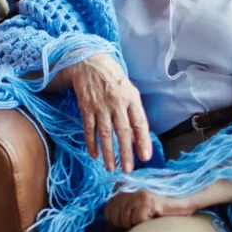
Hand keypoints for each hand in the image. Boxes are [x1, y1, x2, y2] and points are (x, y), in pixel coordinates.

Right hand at [70, 53, 151, 171]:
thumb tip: (136, 139)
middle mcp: (116, 103)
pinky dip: (91, 142)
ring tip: (111, 167)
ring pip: (105, 133)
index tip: (145, 157)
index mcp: (131, 99)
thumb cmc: (114, 79)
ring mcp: (100, 106)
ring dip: (108, 152)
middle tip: (128, 169)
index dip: (143, 141)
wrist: (90, 62)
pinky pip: (89, 128)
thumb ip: (134, 114)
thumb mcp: (130, 92)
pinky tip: (94, 154)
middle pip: (122, 131)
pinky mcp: (86, 107)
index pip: (139, 122)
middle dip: (125, 152)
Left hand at [105, 189, 196, 229]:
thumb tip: (107, 230)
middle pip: (114, 215)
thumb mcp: (138, 203)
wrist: (186, 194)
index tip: (126, 224)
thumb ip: (123, 211)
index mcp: (121, 185)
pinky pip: (137, 220)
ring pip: (125, 219)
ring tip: (148, 217)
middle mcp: (126, 187)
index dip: (116, 221)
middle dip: (125, 224)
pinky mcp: (147, 200)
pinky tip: (153, 217)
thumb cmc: (162, 202)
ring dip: (135, 224)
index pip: (108, 210)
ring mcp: (136, 193)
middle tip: (140, 221)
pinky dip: (145, 223)